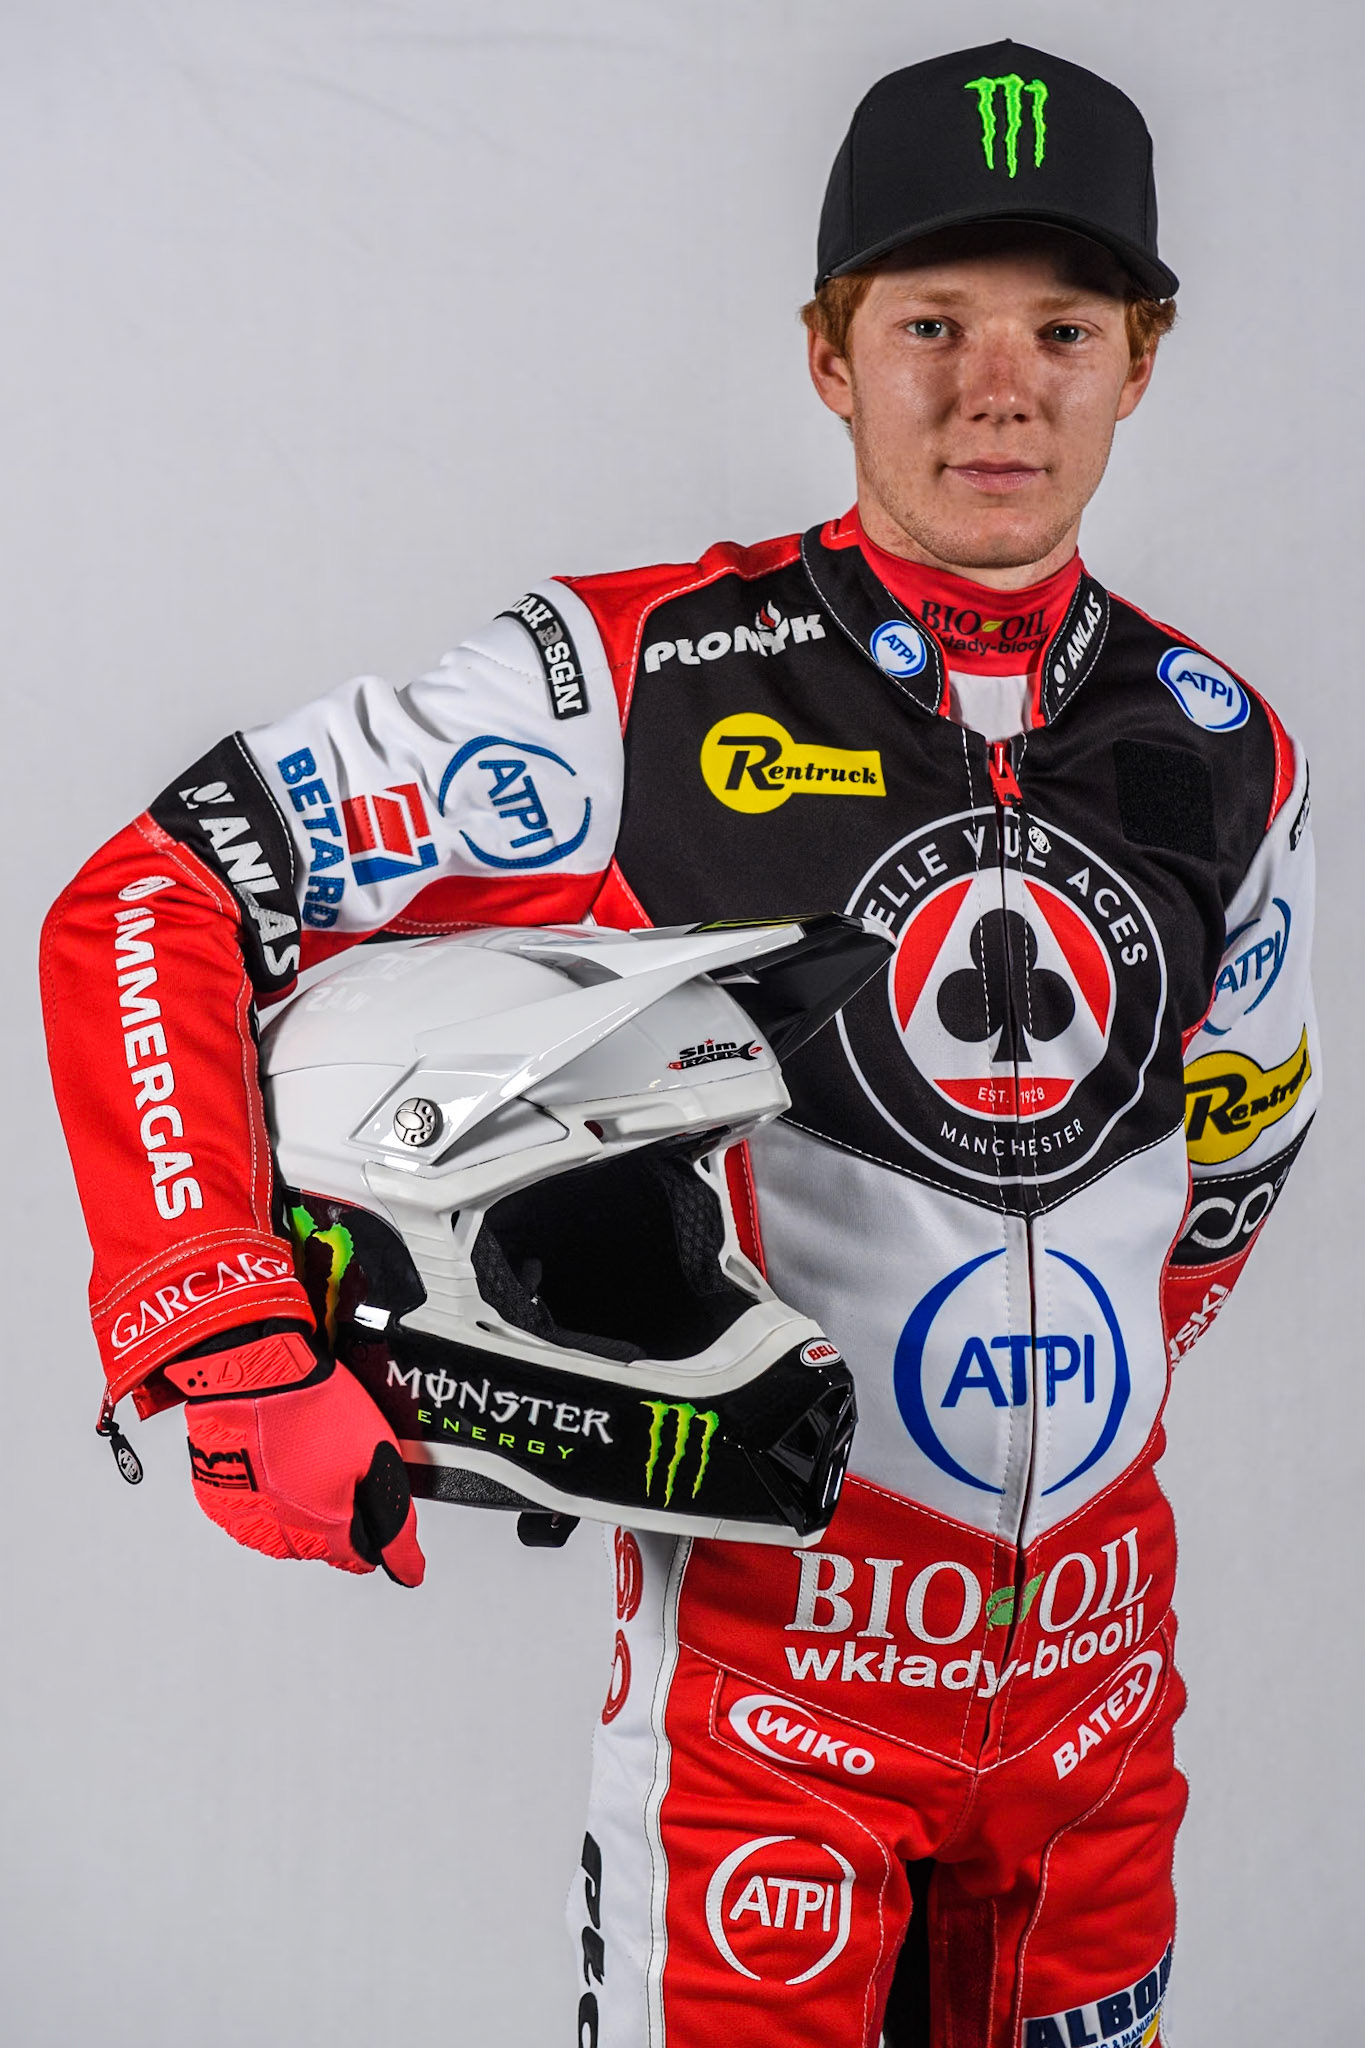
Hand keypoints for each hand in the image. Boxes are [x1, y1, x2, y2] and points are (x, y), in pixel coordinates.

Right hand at [165, 1330, 424, 1584]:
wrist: (253, 1374)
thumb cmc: (313, 1406)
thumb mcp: (378, 1459)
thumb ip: (395, 1524)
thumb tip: (410, 1570)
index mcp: (326, 1532)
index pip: (360, 1558)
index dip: (373, 1527)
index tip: (368, 1499)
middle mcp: (281, 1537)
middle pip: (321, 1544)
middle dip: (335, 1511)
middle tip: (335, 1462)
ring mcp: (246, 1519)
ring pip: (281, 1530)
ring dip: (295, 1504)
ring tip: (301, 1454)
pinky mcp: (218, 1497)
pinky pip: (248, 1508)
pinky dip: (262, 1490)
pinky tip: (272, 1457)